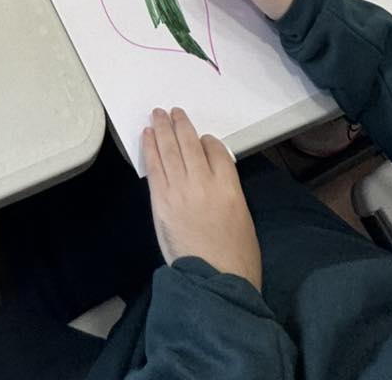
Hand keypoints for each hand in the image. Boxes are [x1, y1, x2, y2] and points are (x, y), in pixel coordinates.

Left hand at [143, 107, 260, 287]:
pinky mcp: (161, 200)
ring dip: (163, 128)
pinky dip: (150, 148)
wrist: (215, 281)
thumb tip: (213, 176)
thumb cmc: (236, 257)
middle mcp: (204, 182)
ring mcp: (180, 190)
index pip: (216, 150)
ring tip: (158, 114)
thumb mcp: (243, 217)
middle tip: (173, 111)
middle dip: (181, 124)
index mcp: (229, 187)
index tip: (202, 139)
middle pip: (190, 143)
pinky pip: (154, 167)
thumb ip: (228, 191)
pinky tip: (148, 135)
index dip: (208, 141)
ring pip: (170, 150)